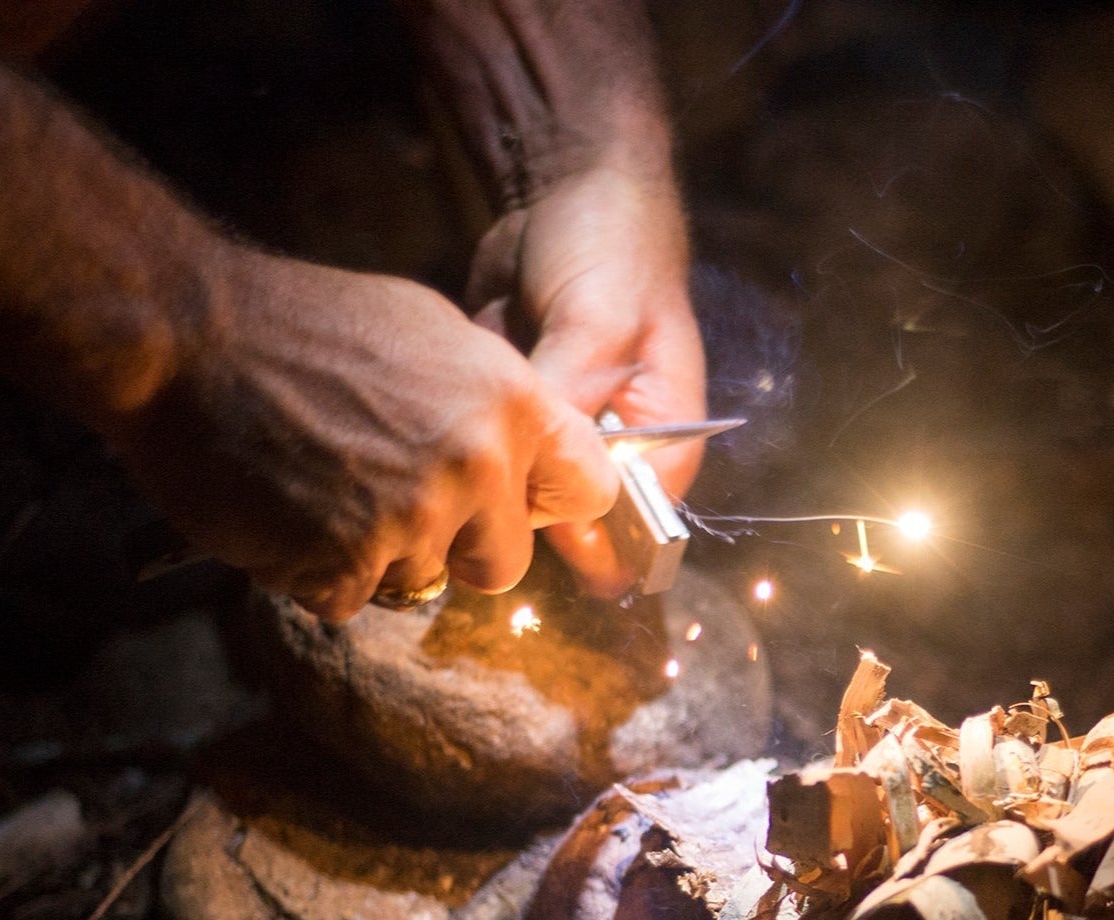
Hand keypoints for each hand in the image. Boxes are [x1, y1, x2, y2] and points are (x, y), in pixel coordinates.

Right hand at [105, 245, 617, 620]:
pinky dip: (315, 571)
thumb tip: (526, 457)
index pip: (589, 488)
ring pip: (420, 582)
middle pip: (503, 564)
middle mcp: (476, 465)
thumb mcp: (430, 334)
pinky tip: (286, 513)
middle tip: (393, 501)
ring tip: (321, 486)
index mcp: (510, 402)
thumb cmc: (303, 326)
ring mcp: (412, 519)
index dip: (547, 503)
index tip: (515, 505)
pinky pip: (350, 600)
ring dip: (372, 555)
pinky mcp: (347, 563)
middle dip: (455, 547)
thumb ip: (490, 404)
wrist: (187, 337)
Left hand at [467, 164, 706, 595]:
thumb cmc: (611, 251)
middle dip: (520, 496)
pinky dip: (462, 424)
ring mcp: (559, 439)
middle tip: (479, 455)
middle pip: (568, 521)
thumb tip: (531, 480)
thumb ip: (571, 404)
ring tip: (470, 408)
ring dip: (486, 460)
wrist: (564, 187)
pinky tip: (452, 390)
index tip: (521, 514)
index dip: (581, 538)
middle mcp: (612, 455)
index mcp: (661, 446)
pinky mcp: (513, 418)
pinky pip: (481, 447)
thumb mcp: (597, 323)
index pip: (633, 531)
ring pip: (515, 489)